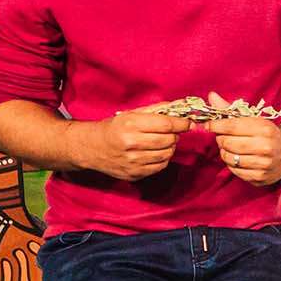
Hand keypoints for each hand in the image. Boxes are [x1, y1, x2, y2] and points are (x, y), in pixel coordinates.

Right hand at [74, 103, 189, 180]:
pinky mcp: (134, 173)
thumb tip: (178, 107)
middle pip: (169, 140)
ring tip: (162, 142)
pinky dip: (162, 159)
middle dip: (175, 135)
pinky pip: (160, 166)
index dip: (182, 124)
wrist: (91, 148)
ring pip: (167, 154)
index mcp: (131, 125)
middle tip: (171, 132)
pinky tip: (155, 152)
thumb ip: (155, 110)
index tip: (189, 123)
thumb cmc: (113, 128)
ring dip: (170, 147)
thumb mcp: (130, 114)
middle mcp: (132, 143)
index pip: (166, 124)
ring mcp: (133, 161)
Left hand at [205, 92, 280, 185]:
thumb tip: (212, 96)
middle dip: (221, 139)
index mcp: (265, 129)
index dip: (216, 125)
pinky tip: (238, 158)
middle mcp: (266, 147)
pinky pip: (235, 171)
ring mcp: (263, 165)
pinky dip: (232, 164)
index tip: (210, 125)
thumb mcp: (255, 119)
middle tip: (223, 137)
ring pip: (229, 158)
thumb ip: (231, 109)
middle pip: (228, 143)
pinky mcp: (260, 177)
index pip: (232, 126)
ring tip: (231, 147)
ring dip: (225, 152)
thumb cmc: (271, 134)